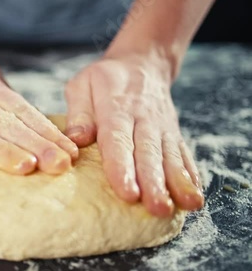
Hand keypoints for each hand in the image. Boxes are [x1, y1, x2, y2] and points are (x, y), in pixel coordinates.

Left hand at [64, 54, 203, 216]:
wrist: (142, 63)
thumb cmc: (105, 79)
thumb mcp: (83, 84)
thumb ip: (79, 112)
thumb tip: (76, 139)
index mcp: (116, 108)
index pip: (118, 141)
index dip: (122, 168)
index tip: (127, 192)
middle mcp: (143, 119)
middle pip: (148, 153)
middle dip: (153, 183)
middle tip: (156, 208)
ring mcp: (162, 126)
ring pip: (169, 156)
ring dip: (176, 182)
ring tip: (184, 205)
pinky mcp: (173, 133)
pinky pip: (183, 154)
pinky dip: (189, 175)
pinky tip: (194, 195)